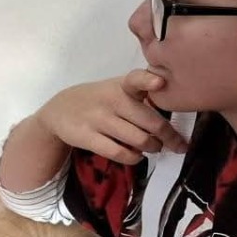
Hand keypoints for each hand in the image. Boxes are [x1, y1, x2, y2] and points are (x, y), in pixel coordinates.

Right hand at [36, 70, 185, 166]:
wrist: (59, 110)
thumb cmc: (100, 99)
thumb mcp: (117, 88)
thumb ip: (143, 95)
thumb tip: (173, 115)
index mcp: (122, 86)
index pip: (136, 79)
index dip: (148, 80)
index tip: (160, 82)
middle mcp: (112, 100)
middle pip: (150, 121)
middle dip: (169, 136)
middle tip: (177, 144)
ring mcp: (99, 119)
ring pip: (139, 140)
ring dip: (153, 147)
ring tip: (155, 148)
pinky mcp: (87, 137)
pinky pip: (119, 153)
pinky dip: (134, 158)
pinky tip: (137, 156)